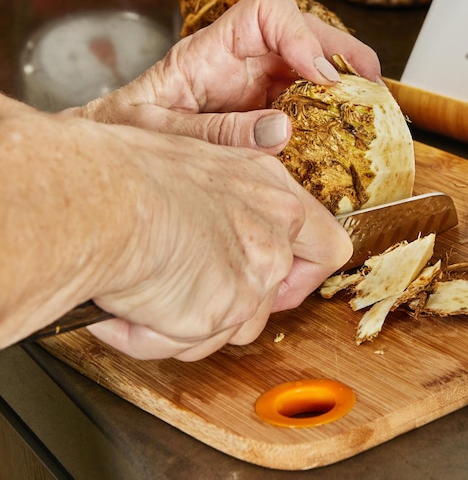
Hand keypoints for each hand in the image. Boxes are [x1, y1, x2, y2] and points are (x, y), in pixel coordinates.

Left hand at [73, 0, 380, 153]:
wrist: (115, 147)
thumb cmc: (127, 128)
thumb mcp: (160, 131)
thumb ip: (215, 132)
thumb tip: (281, 131)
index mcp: (209, 51)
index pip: (265, 12)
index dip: (300, 32)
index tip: (319, 73)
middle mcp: (238, 60)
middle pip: (300, 33)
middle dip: (339, 51)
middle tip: (368, 81)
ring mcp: (252, 83)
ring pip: (308, 64)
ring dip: (342, 78)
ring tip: (369, 103)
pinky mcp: (260, 108)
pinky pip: (302, 98)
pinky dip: (327, 109)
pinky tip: (343, 127)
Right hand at [84, 126, 351, 360]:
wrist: (106, 196)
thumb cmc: (127, 172)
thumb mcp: (187, 165)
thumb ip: (216, 201)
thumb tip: (207, 232)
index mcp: (265, 187)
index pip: (322, 240)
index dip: (304, 271)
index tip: (281, 283)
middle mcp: (273, 228)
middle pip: (283, 291)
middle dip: (244, 309)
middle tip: (200, 307)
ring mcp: (258, 269)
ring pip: (235, 325)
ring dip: (190, 324)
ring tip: (143, 297)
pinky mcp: (231, 306)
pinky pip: (192, 342)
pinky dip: (156, 334)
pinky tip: (130, 308)